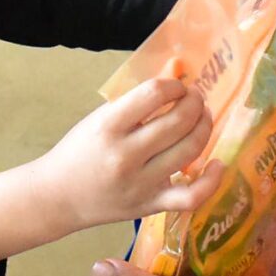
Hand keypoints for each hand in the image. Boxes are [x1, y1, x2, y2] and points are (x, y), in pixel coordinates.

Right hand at [37, 76, 218, 230]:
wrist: (58, 196)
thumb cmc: (80, 151)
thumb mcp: (101, 118)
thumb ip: (138, 99)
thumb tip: (178, 69)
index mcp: (108, 126)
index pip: (154, 94)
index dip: (174, 85)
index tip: (176, 87)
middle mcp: (125, 155)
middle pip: (178, 121)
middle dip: (195, 103)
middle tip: (195, 98)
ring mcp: (140, 184)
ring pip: (190, 151)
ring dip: (204, 127)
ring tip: (202, 118)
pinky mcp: (150, 205)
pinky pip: (192, 196)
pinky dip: (211, 180)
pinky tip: (216, 164)